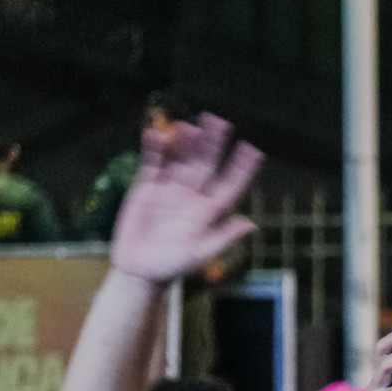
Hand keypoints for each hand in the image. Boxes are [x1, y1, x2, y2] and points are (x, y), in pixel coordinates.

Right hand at [111, 114, 261, 285]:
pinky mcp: (147, 186)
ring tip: (188, 126)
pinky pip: (153, 162)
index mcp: (209, 210)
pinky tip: (155, 134)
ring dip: (185, 142)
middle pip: (205, 164)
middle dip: (212, 144)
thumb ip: (223, 237)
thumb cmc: (173, 265)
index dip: (241, 168)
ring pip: (180, 158)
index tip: (252, 149)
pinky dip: (154, 148)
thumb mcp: (200, 253)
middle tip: (218, 121)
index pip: (230, 185)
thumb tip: (251, 224)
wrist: (139, 269)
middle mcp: (192, 195)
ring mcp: (170, 188)